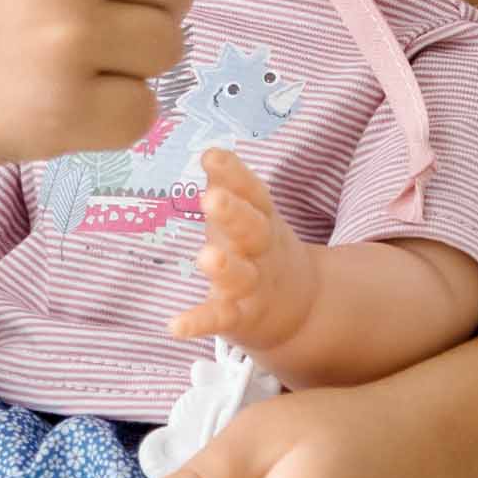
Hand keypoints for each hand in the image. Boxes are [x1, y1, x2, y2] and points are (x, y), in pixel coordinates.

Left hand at [166, 146, 321, 352]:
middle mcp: (262, 250)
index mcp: (263, 220)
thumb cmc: (260, 249)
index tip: (212, 157)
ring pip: (241, 275)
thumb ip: (231, 186)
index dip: (234, 174)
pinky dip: (199, 322)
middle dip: (233, 213)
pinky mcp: (241, 317)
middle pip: (252, 229)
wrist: (301, 309)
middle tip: (212, 198)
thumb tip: (211, 152)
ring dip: (224, 266)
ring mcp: (254, 285)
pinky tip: (175, 326)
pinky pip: (220, 319)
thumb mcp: (253, 215)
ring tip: (206, 257)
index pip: (253, 193)